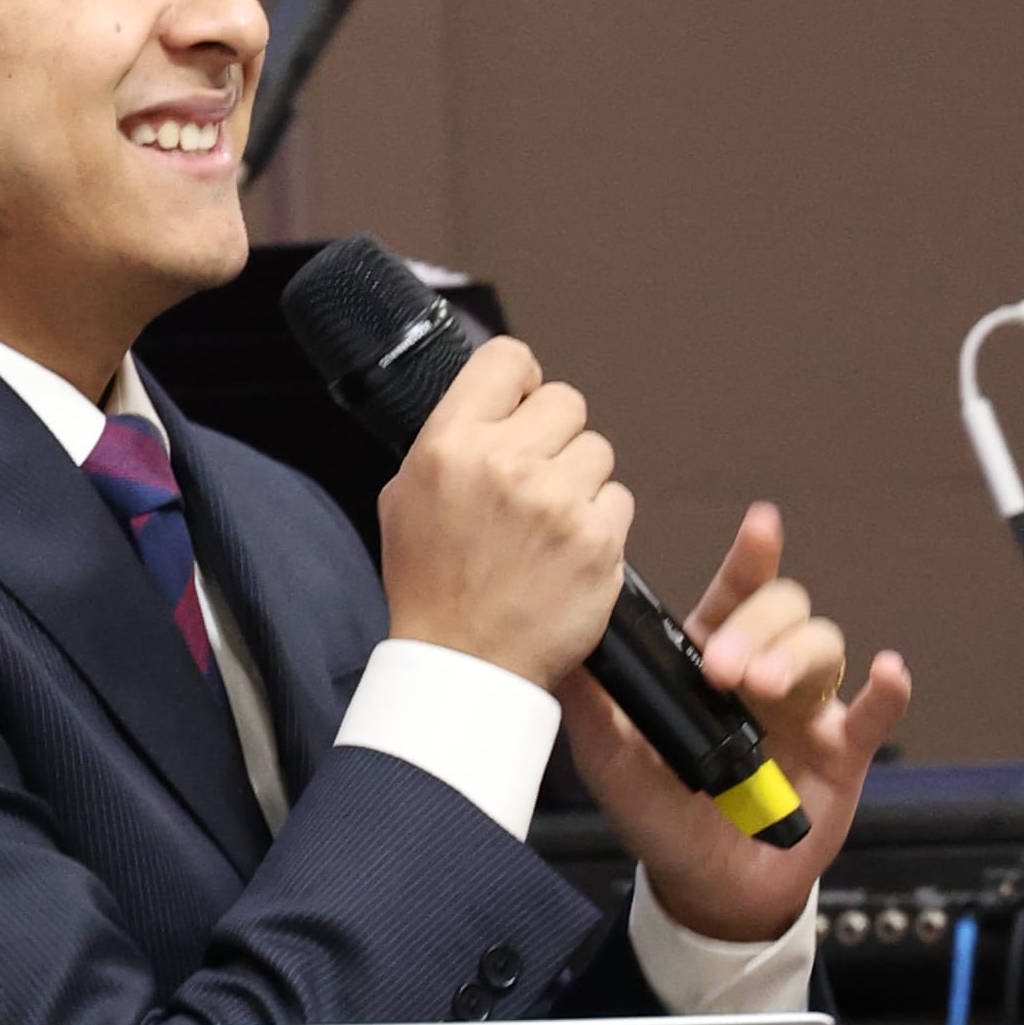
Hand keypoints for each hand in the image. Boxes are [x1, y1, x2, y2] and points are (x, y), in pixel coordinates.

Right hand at [373, 333, 630, 687]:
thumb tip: (492, 400)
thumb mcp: (404, 497)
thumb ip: (448, 440)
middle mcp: (504, 463)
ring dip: (581, 482)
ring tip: (548, 525)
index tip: (522, 405)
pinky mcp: (597, 540)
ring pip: (598, 451)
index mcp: (450, 445)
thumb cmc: (432, 587)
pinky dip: (600, 525)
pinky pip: (619, 501)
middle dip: (555, 437)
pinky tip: (568, 552)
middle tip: (536, 480)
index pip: (508, 358)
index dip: (521, 381)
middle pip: (566, 401)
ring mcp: (556, 502)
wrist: (462, 666)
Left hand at [556, 502, 910, 947]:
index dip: (750, 559)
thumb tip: (564, 645)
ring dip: (796, 655)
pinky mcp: (842, 752)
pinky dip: (886, 689)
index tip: (761, 527)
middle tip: (724, 667)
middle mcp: (763, 674)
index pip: (735, 595)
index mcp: (710, 663)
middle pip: (784, 610)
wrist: (704, 888)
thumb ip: (593, 702)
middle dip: (758, 625)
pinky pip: (873, 711)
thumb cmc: (659, 817)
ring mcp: (806, 709)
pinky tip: (886, 672)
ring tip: (765, 688)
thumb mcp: (610, 758)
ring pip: (824, 646)